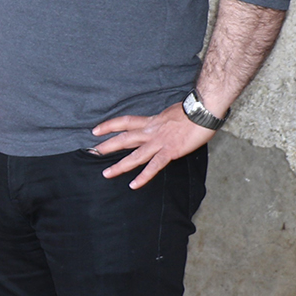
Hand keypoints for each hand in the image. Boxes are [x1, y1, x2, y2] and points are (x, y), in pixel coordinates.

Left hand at [92, 103, 213, 188]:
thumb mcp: (170, 113)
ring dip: (120, 165)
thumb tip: (160, 124)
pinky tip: (134, 184)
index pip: (125, 122)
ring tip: (107, 173)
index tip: (95, 130)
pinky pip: (154, 166)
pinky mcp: (170, 151)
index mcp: (151, 121)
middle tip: (92, 152)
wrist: (203, 111)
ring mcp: (159, 142)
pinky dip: (144, 176)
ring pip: (135, 155)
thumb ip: (161, 121)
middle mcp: (151, 131)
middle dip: (107, 146)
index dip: (109, 125)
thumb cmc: (192, 111)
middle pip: (124, 138)